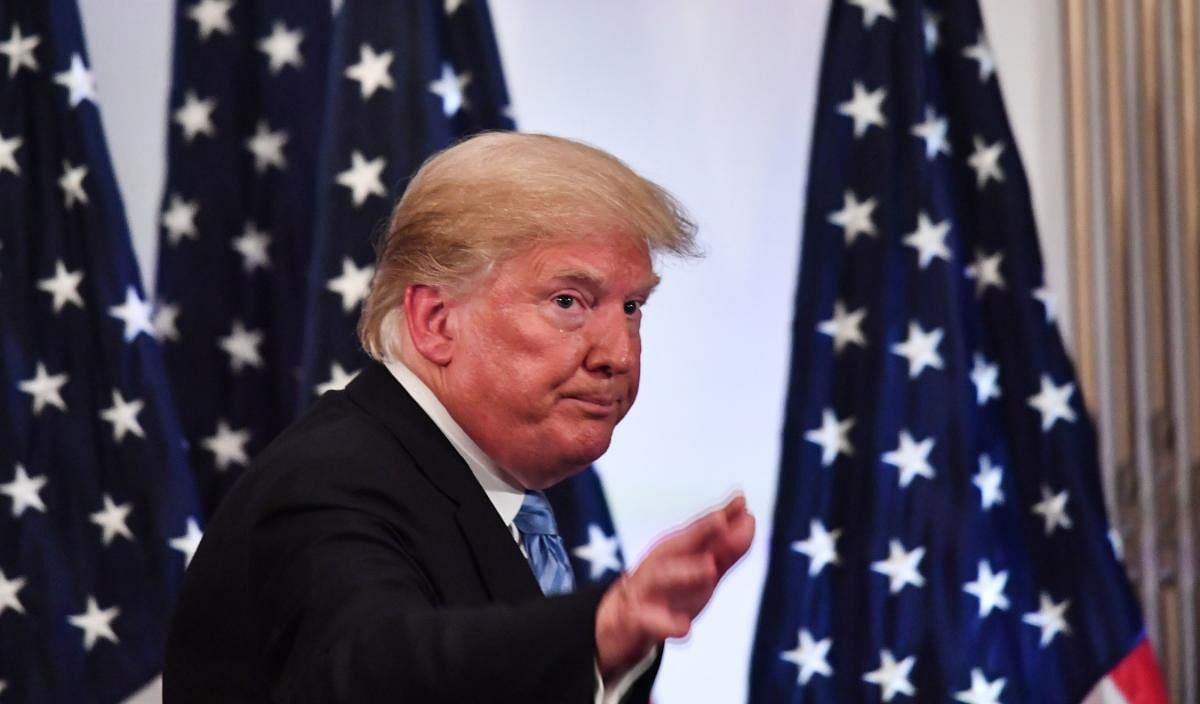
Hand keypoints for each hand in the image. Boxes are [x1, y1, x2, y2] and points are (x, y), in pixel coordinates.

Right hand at [594, 494, 754, 678]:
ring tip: (710, 569)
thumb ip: (726, 549)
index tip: (741, 501)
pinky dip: (667, 624)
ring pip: (662, 576)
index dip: (720, 516)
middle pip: (679, 545)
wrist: (621, 622)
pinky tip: (685, 628)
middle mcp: (660, 563)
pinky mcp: (637, 619)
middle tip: (723, 521)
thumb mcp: (699, 570)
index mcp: (675, 551)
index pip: (699, 529)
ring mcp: (646, 590)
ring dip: (686, 571)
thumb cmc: (668, 590)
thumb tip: (750, 519)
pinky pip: (651, 621)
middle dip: (701, 532)